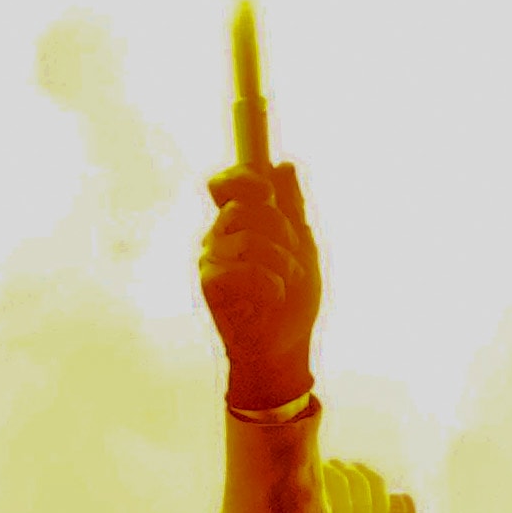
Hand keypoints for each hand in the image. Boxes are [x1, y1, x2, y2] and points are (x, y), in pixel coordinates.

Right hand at [200, 163, 320, 408]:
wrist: (284, 347)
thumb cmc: (292, 299)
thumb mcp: (302, 247)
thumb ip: (292, 208)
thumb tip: (284, 165)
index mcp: (240, 223)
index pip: (226, 184)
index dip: (242, 178)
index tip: (266, 192)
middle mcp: (219, 236)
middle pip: (245, 207)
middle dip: (282, 231)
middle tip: (293, 258)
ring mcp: (211, 259)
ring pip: (250, 239)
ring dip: (283, 263)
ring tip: (287, 283)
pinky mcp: (210, 285)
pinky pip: (243, 268)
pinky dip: (270, 284)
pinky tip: (273, 298)